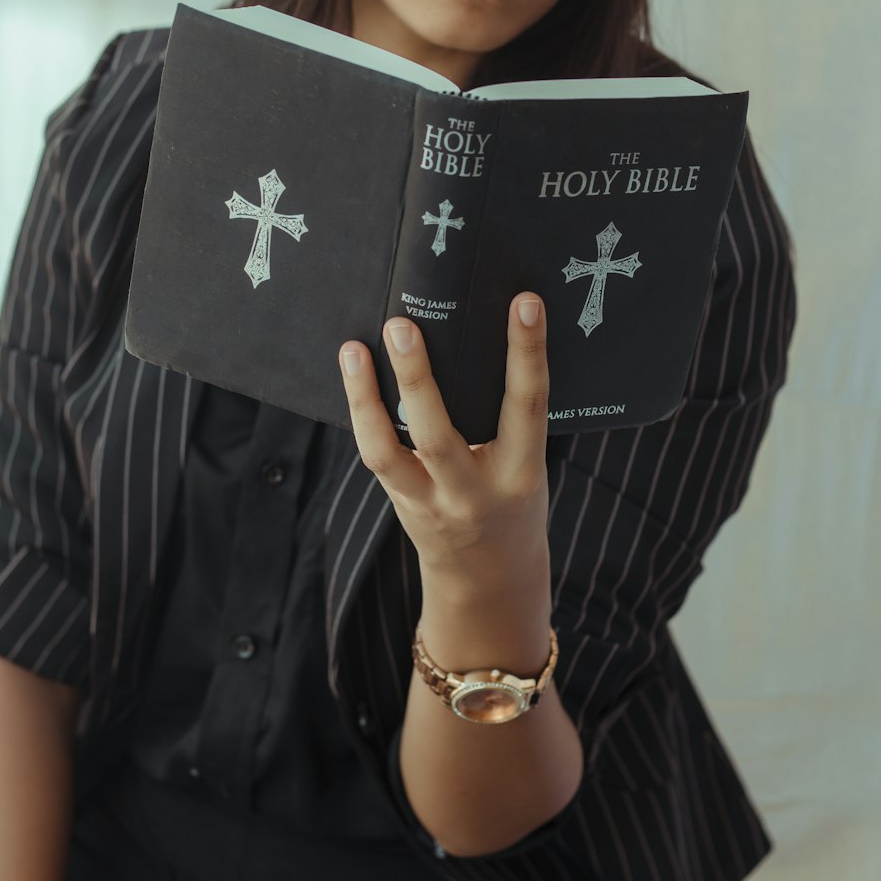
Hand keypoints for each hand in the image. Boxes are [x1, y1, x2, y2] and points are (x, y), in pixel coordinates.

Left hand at [337, 293, 550, 596]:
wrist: (491, 577)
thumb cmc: (512, 499)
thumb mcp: (526, 464)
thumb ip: (507, 417)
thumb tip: (476, 336)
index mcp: (521, 473)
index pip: (528, 404)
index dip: (527, 352)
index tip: (524, 303)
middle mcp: (473, 492)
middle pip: (438, 435)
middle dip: (416, 378)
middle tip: (401, 325)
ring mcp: (430, 502)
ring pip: (387, 452)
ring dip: (365, 397)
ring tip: (354, 349)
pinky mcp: (401, 502)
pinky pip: (374, 456)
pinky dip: (361, 412)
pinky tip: (353, 373)